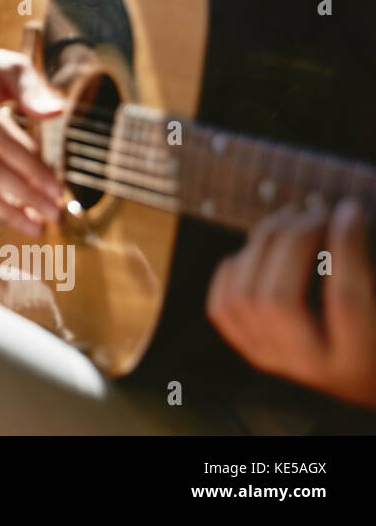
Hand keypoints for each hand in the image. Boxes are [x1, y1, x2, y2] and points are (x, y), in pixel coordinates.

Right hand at [0, 28, 64, 234]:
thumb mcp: (11, 67)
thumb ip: (34, 91)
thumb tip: (57, 111)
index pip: (6, 145)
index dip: (34, 171)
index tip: (58, 189)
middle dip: (25, 196)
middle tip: (53, 213)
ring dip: (5, 211)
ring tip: (34, 225)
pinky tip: (10, 214)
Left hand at [207, 199, 375, 409]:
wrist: (365, 374)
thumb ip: (365, 268)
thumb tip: (347, 214)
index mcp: (359, 361)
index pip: (344, 301)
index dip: (345, 247)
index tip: (349, 209)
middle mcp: (310, 368)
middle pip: (278, 300)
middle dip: (293, 242)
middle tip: (316, 211)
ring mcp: (274, 359)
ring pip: (244, 298)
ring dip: (261, 246)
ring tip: (290, 218)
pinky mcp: (252, 349)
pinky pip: (222, 307)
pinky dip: (234, 270)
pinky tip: (258, 249)